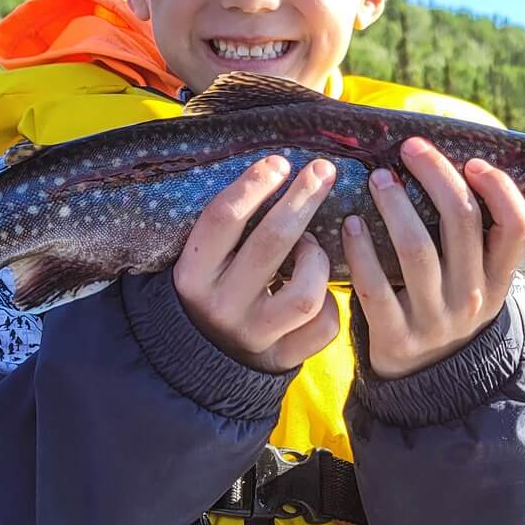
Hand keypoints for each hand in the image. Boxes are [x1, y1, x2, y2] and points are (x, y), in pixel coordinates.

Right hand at [173, 155, 342, 372]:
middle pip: (271, 243)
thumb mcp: (202, 263)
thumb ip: (229, 229)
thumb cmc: (210, 290)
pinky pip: (324, 325)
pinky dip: (331, 302)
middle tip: (322, 171)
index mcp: (192, 276)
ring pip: (305, 292)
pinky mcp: (282, 358)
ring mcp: (254, 335)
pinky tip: (320, 287)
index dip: (253, 185)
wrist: (199, 362)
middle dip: (302, 200)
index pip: (222, 219)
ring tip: (312, 245)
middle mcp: (221, 305)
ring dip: (317, 259)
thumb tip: (276, 170)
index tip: (279, 162)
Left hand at [343, 137, 524, 379]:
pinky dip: (360, 251)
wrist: (427, 380)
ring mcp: (435, 319)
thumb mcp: (477, 280)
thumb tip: (455, 165)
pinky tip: (349, 225)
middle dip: (436, 175)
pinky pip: (375, 286)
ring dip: (395, 206)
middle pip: (462, 222)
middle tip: (410, 149)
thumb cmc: (447, 307)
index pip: (516, 227)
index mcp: (498, 278)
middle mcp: (473, 296)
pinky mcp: (396, 336)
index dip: (499, 189)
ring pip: (417, 249)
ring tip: (378, 179)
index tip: (472, 161)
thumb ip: (474, 238)